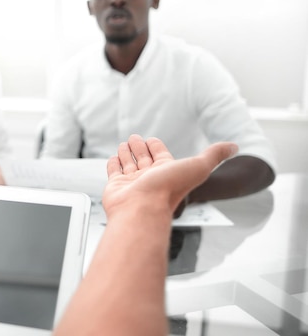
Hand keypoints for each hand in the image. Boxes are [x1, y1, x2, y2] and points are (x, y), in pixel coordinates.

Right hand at [102, 134, 237, 218]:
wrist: (142, 209)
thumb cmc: (168, 191)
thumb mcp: (198, 167)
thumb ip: (214, 155)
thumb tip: (233, 146)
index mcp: (168, 172)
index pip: (161, 155)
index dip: (156, 146)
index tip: (151, 139)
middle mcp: (150, 177)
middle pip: (144, 158)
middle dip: (139, 147)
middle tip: (134, 138)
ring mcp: (132, 182)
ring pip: (129, 163)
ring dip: (127, 153)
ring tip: (124, 144)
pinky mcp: (116, 186)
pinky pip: (114, 172)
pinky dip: (114, 163)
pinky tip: (114, 158)